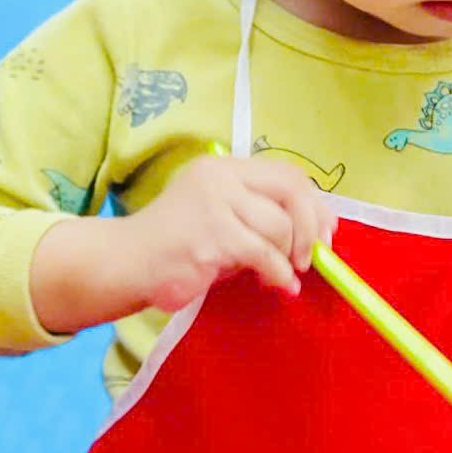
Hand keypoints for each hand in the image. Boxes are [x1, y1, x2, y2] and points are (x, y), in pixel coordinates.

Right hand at [30, 150, 334, 333]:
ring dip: (289, 257)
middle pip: (290, 190)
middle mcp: (219, 176)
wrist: (126, 264)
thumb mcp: (219, 218)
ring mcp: (214, 203)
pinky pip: (264, 255)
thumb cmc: (174, 246)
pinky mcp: (212, 235)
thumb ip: (258, 216)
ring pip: (279, 226)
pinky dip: (278, 274)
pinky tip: (277, 285)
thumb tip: (315, 233)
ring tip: (282, 276)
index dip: (315, 203)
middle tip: (312, 258)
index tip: (325, 233)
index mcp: (222, 166)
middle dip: (310, 227)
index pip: (286, 172)